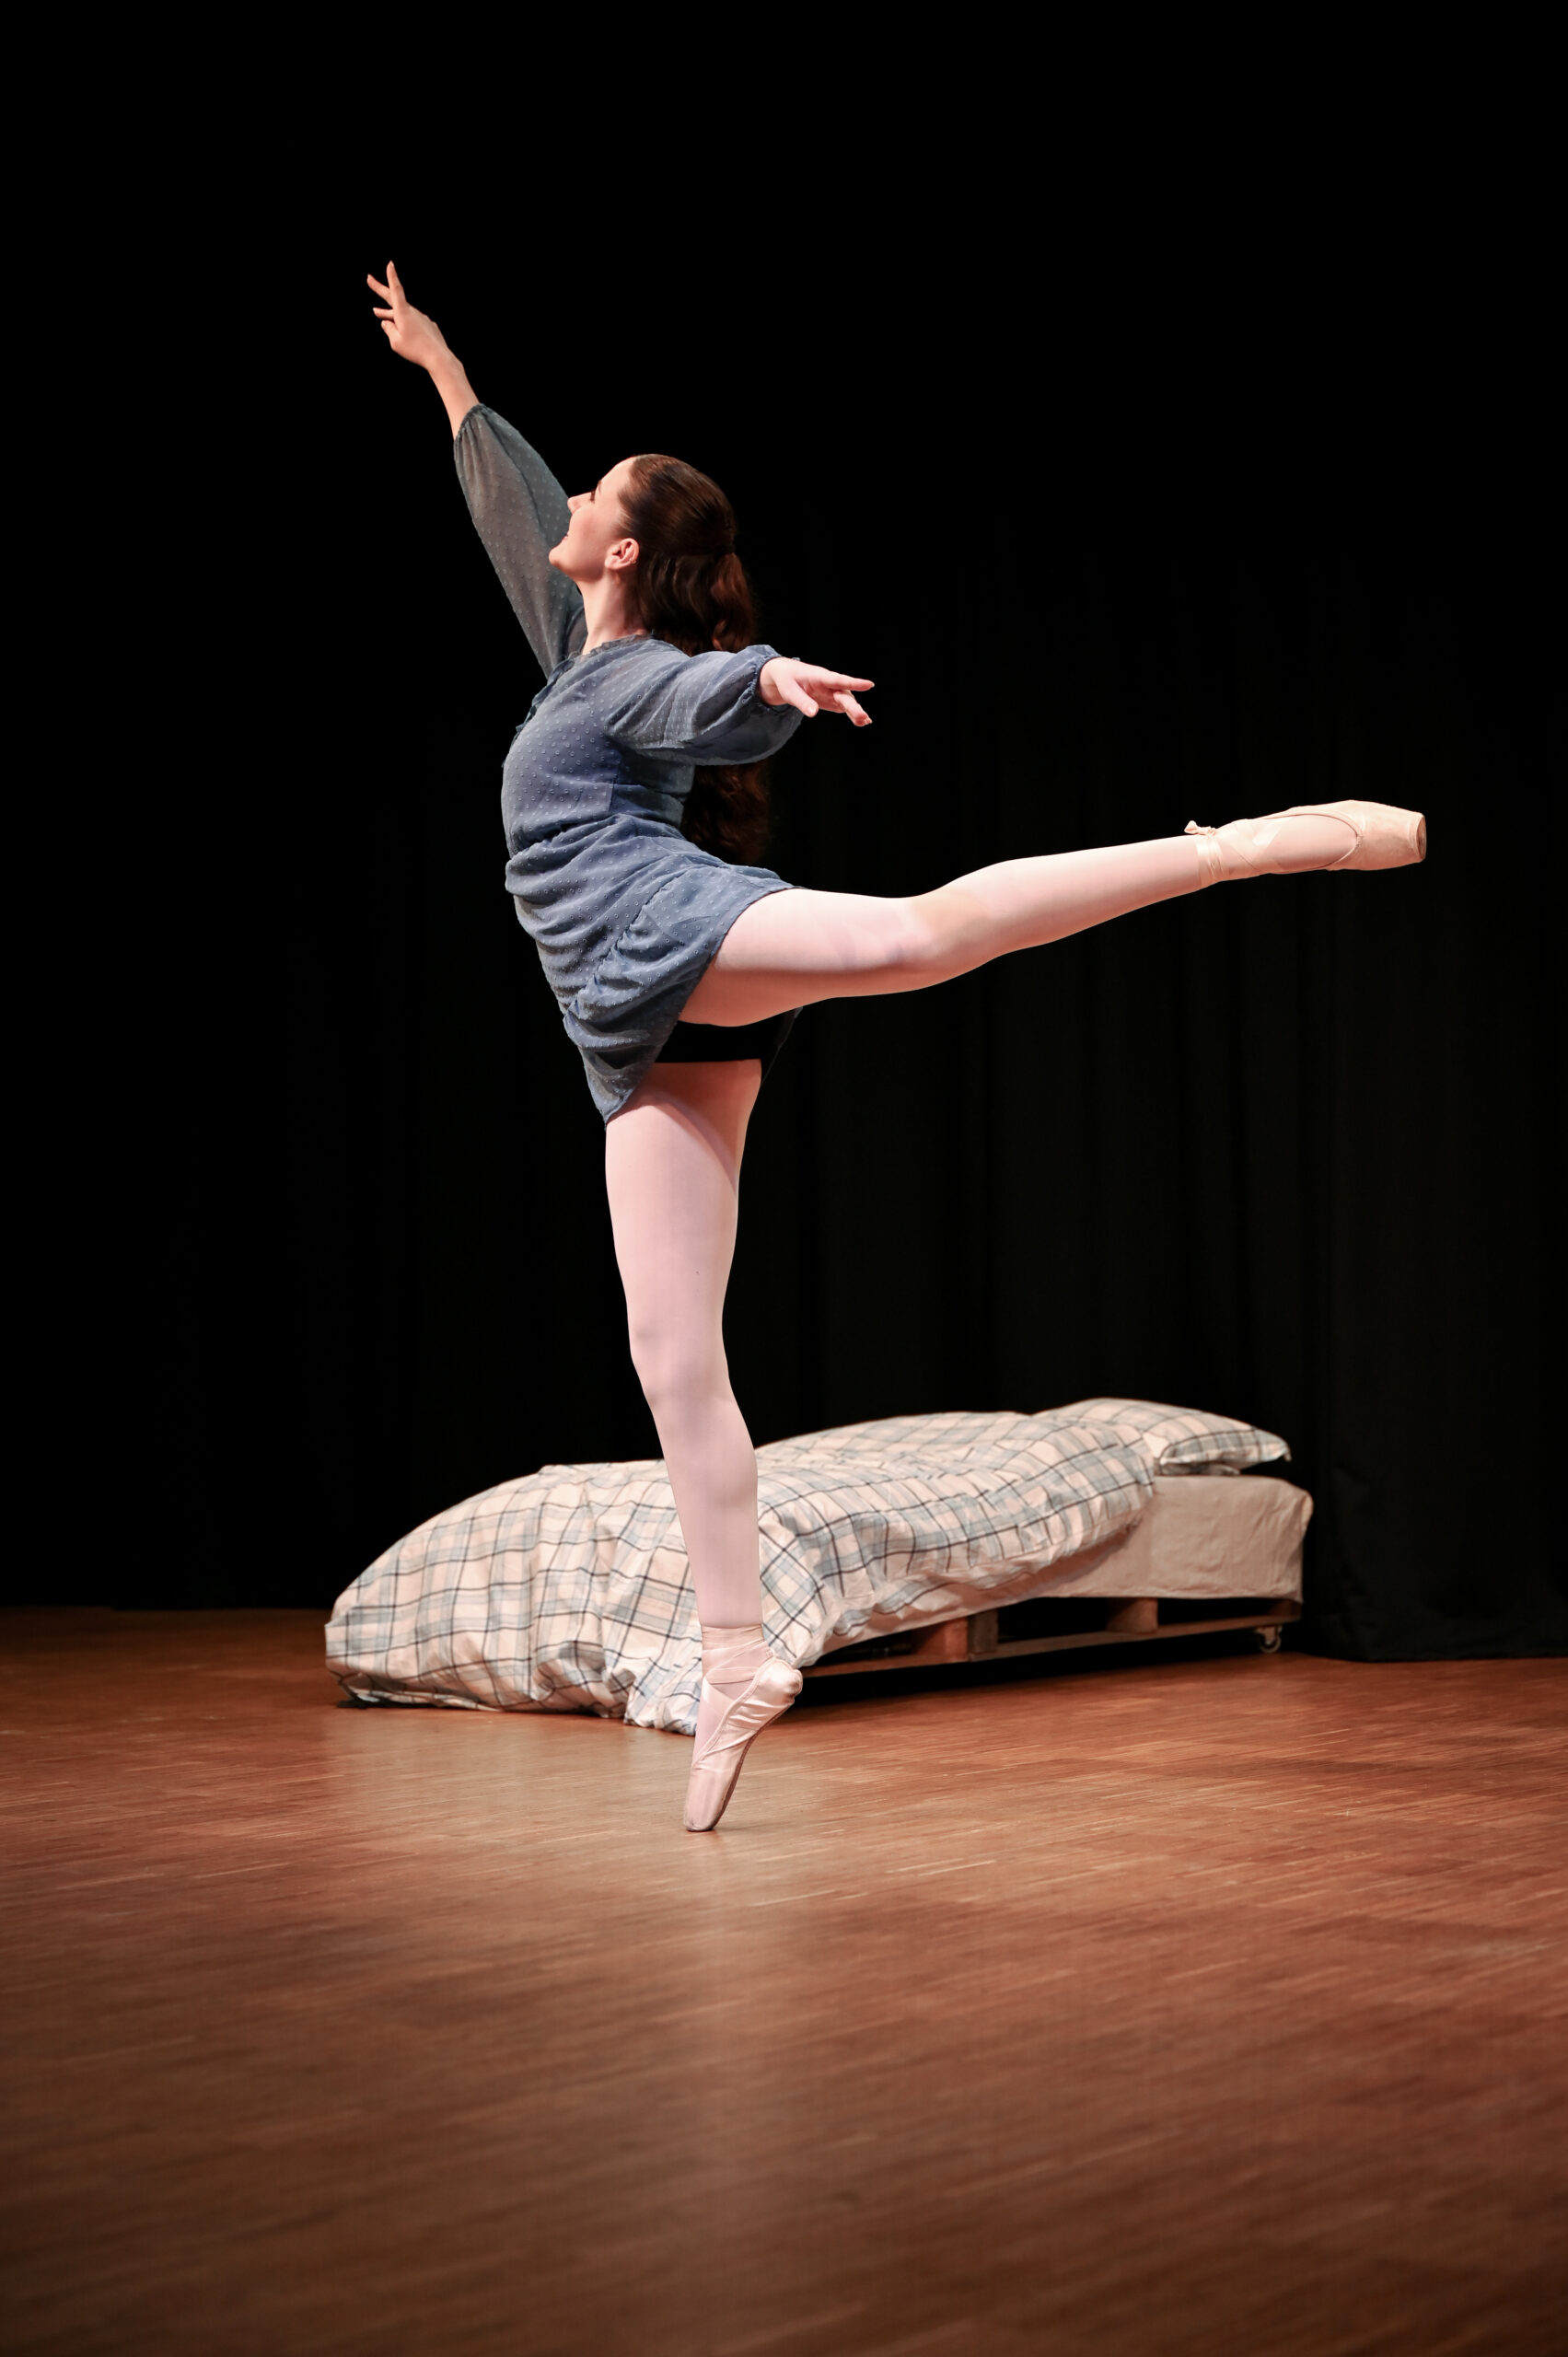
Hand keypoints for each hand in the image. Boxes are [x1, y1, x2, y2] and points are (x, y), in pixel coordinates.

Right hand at [367, 261, 452, 370]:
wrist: (438, 357)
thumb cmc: (415, 350)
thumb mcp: (395, 342)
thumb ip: (389, 330)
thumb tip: (386, 322)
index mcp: (403, 312)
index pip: (395, 290)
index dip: (392, 276)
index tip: (390, 264)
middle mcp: (412, 311)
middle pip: (394, 298)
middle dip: (380, 289)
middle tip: (369, 279)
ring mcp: (421, 318)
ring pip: (402, 313)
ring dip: (389, 313)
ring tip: (377, 311)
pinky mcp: (427, 326)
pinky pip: (412, 322)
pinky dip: (404, 324)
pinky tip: (405, 334)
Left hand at [758, 658, 873, 724]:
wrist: (786, 676)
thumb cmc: (787, 680)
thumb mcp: (789, 691)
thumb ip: (802, 701)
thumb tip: (813, 713)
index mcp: (820, 677)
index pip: (839, 680)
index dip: (854, 683)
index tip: (869, 685)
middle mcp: (829, 684)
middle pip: (844, 695)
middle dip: (853, 706)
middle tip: (862, 717)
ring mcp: (832, 692)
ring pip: (846, 702)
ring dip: (855, 712)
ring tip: (864, 722)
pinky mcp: (831, 700)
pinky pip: (844, 708)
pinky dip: (852, 715)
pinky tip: (862, 722)